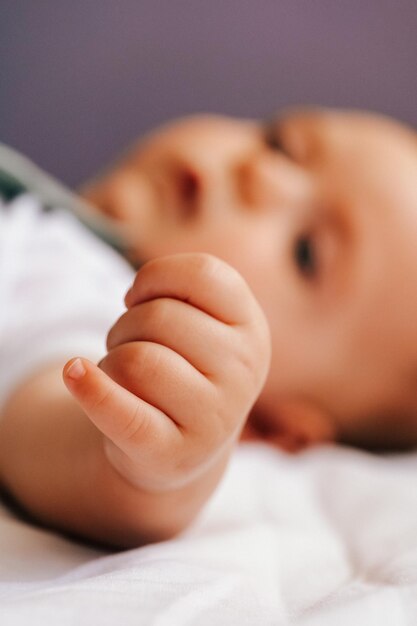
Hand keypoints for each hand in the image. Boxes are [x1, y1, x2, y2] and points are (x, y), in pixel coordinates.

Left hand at [63, 253, 269, 492]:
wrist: (184, 445)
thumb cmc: (185, 367)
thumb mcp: (201, 322)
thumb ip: (179, 289)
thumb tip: (134, 301)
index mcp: (252, 330)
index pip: (203, 274)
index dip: (156, 276)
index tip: (140, 298)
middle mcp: (244, 374)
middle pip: (159, 317)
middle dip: (127, 325)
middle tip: (133, 348)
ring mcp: (213, 418)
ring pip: (133, 360)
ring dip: (111, 361)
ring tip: (124, 377)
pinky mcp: (172, 454)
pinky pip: (123, 413)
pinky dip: (91, 390)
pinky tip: (74, 372)